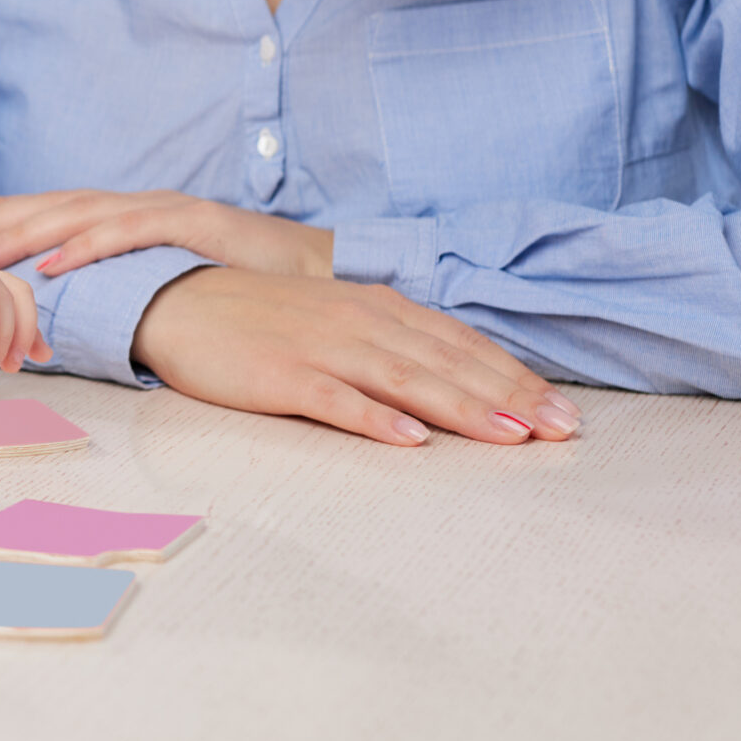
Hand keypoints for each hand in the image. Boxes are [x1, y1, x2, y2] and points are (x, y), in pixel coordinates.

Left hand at [0, 189, 333, 279]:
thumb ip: (133, 281)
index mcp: (134, 215)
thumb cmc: (244, 279)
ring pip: (83, 215)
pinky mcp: (192, 224)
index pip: (59, 208)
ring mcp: (166, 209)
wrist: (316, 269)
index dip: (8, 210)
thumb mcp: (174, 278)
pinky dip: (87, 245)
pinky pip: (129, 234)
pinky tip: (52, 261)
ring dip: (29, 229)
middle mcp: (142, 204)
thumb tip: (87, 304)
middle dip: (2, 213)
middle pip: (58, 204)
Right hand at [132, 268, 581, 445]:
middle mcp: (359, 323)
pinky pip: (336, 400)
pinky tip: (411, 440)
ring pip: (406, 380)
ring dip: (462, 408)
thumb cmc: (261, 317)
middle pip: (447, 364)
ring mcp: (321, 348)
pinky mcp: (281, 376)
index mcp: (377, 308)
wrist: (177, 301)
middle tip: (564, 431)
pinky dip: (375, 419)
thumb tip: (453, 375)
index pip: (461, 344)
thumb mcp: (337, 317)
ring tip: (510, 436)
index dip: (515, 377)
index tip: (563, 412)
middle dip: (511, 397)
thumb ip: (391, 341)